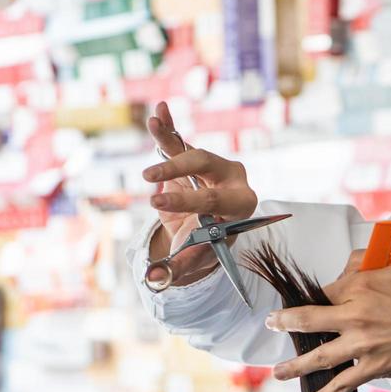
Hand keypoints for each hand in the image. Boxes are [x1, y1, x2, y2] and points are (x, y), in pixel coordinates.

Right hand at [141, 101, 258, 286]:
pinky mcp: (194, 158)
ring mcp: (214, 166)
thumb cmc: (207, 245)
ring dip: (170, 138)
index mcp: (242, 204)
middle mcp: (233, 179)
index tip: (157, 204)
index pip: (215, 200)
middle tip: (149, 181)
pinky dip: (169, 128)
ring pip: (191, 150)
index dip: (187, 201)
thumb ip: (178, 267)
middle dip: (176, 172)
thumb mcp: (196, 258)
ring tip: (154, 124)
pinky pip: (180, 141)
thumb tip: (154, 280)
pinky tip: (159, 111)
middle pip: (206, 166)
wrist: (209, 231)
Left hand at [266, 249, 390, 391]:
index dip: (320, 294)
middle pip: (308, 320)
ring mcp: (363, 344)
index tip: (315, 300)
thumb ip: (372, 257)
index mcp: (362, 284)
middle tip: (272, 325)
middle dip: (284, 323)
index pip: (326, 289)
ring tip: (278, 372)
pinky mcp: (375, 367)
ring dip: (294, 365)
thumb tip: (351, 264)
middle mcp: (356, 314)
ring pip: (319, 356)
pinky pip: (343, 384)